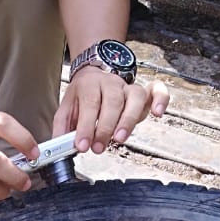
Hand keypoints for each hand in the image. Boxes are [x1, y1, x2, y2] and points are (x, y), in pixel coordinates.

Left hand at [54, 66, 169, 155]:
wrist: (95, 72)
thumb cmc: (83, 95)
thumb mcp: (67, 108)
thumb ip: (63, 127)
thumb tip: (59, 145)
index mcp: (90, 85)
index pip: (89, 105)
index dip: (86, 126)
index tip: (82, 146)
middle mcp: (111, 83)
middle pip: (112, 102)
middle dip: (105, 127)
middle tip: (98, 148)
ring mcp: (129, 87)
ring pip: (135, 98)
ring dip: (129, 119)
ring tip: (120, 139)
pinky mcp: (144, 92)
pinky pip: (157, 90)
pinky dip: (161, 99)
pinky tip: (157, 113)